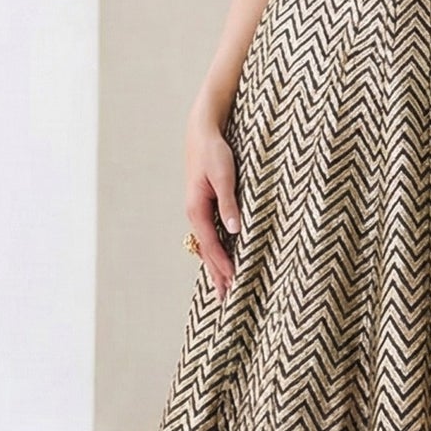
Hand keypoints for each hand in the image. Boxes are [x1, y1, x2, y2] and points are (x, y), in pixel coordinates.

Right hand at [184, 111, 241, 300]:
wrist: (202, 130)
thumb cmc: (214, 151)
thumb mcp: (225, 175)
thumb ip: (229, 203)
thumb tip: (235, 230)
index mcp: (197, 209)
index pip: (211, 245)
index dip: (222, 266)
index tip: (233, 283)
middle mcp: (195, 213)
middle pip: (206, 251)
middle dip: (217, 274)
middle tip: (225, 300)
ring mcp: (198, 210)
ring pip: (207, 245)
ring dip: (215, 266)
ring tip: (222, 286)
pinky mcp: (204, 204)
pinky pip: (210, 234)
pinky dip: (215, 251)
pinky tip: (220, 258)